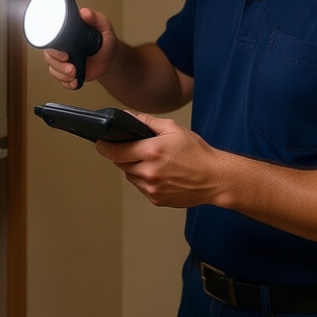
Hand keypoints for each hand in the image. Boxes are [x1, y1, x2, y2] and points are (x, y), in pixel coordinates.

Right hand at [41, 7, 119, 88]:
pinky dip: (66, 83)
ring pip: (53, 69)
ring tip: (75, 74)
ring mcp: (63, 60)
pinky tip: (75, 82)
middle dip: (58, 65)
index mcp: (66, 34)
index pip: (49, 40)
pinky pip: (60, 80)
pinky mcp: (67, 72)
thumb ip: (96, 18)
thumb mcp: (104, 27)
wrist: (111, 59)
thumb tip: (84, 12)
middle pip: (48, 57)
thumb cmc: (106, 41)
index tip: (64, 55)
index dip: (52, 50)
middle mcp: (61, 46)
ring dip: (62, 75)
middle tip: (72, 67)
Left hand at [94, 112, 222, 208]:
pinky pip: (141, 187)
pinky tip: (160, 173)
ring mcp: (152, 188)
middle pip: (120, 163)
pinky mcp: (156, 199)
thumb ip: (146, 122)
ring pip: (130, 176)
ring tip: (153, 161)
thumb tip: (126, 116)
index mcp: (151, 152)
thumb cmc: (197, 153)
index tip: (101, 142)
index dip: (104, 146)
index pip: (114, 151)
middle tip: (137, 149)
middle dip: (124, 154)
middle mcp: (149, 172)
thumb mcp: (173, 129)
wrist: (215, 178)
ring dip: (134, 168)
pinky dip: (145, 179)